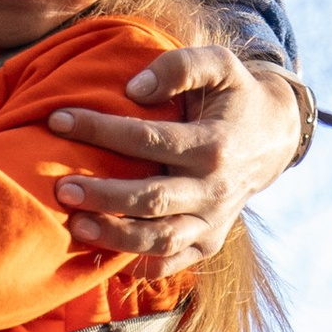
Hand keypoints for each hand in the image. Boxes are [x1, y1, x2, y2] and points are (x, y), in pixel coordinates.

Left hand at [47, 52, 312, 267]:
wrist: (274, 135)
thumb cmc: (234, 95)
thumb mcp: (221, 64)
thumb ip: (181, 66)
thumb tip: (134, 88)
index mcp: (214, 144)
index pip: (148, 140)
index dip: (100, 130)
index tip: (58, 120)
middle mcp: (215, 188)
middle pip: (152, 198)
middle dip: (103, 195)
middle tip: (60, 189)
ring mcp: (214, 220)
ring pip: (161, 239)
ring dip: (115, 236)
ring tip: (75, 225)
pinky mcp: (210, 241)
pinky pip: (173, 262)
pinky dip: (140, 266)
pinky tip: (103, 259)